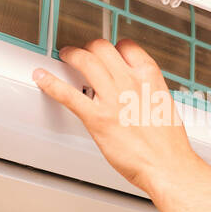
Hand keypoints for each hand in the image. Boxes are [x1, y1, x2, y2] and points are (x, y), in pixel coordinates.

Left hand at [31, 38, 200, 195]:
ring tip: (66, 56)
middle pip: (103, 48)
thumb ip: (149, 94)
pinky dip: (51, 83)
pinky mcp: (97, 118)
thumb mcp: (165, 106)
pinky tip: (42, 78)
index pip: (128, 47)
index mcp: (149, 78)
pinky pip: (68, 94)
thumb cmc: (168, 145)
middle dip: (90, 47)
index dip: (116, 46)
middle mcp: (129, 82)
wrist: (167, 165)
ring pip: (86, 61)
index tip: (110, 50)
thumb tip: (140, 94)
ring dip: (72, 54)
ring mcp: (112, 99)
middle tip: (84, 52)